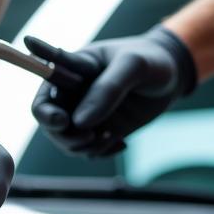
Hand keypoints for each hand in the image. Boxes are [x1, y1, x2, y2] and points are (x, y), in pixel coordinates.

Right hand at [26, 27, 196, 158]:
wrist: (172, 77)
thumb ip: (108, 89)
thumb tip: (80, 122)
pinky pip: (86, 151)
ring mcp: (83, 113)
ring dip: (83, 147)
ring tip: (110, 137)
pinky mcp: (96, 131)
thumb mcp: (133, 66)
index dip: (42, 98)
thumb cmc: (150, 60)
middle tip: (88, 135)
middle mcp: (72, 92)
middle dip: (62, 134)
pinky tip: (121, 143)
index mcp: (74, 67)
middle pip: (48, 119)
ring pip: (66, 140)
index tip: (60, 116)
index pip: (45, 78)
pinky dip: (100, 152)